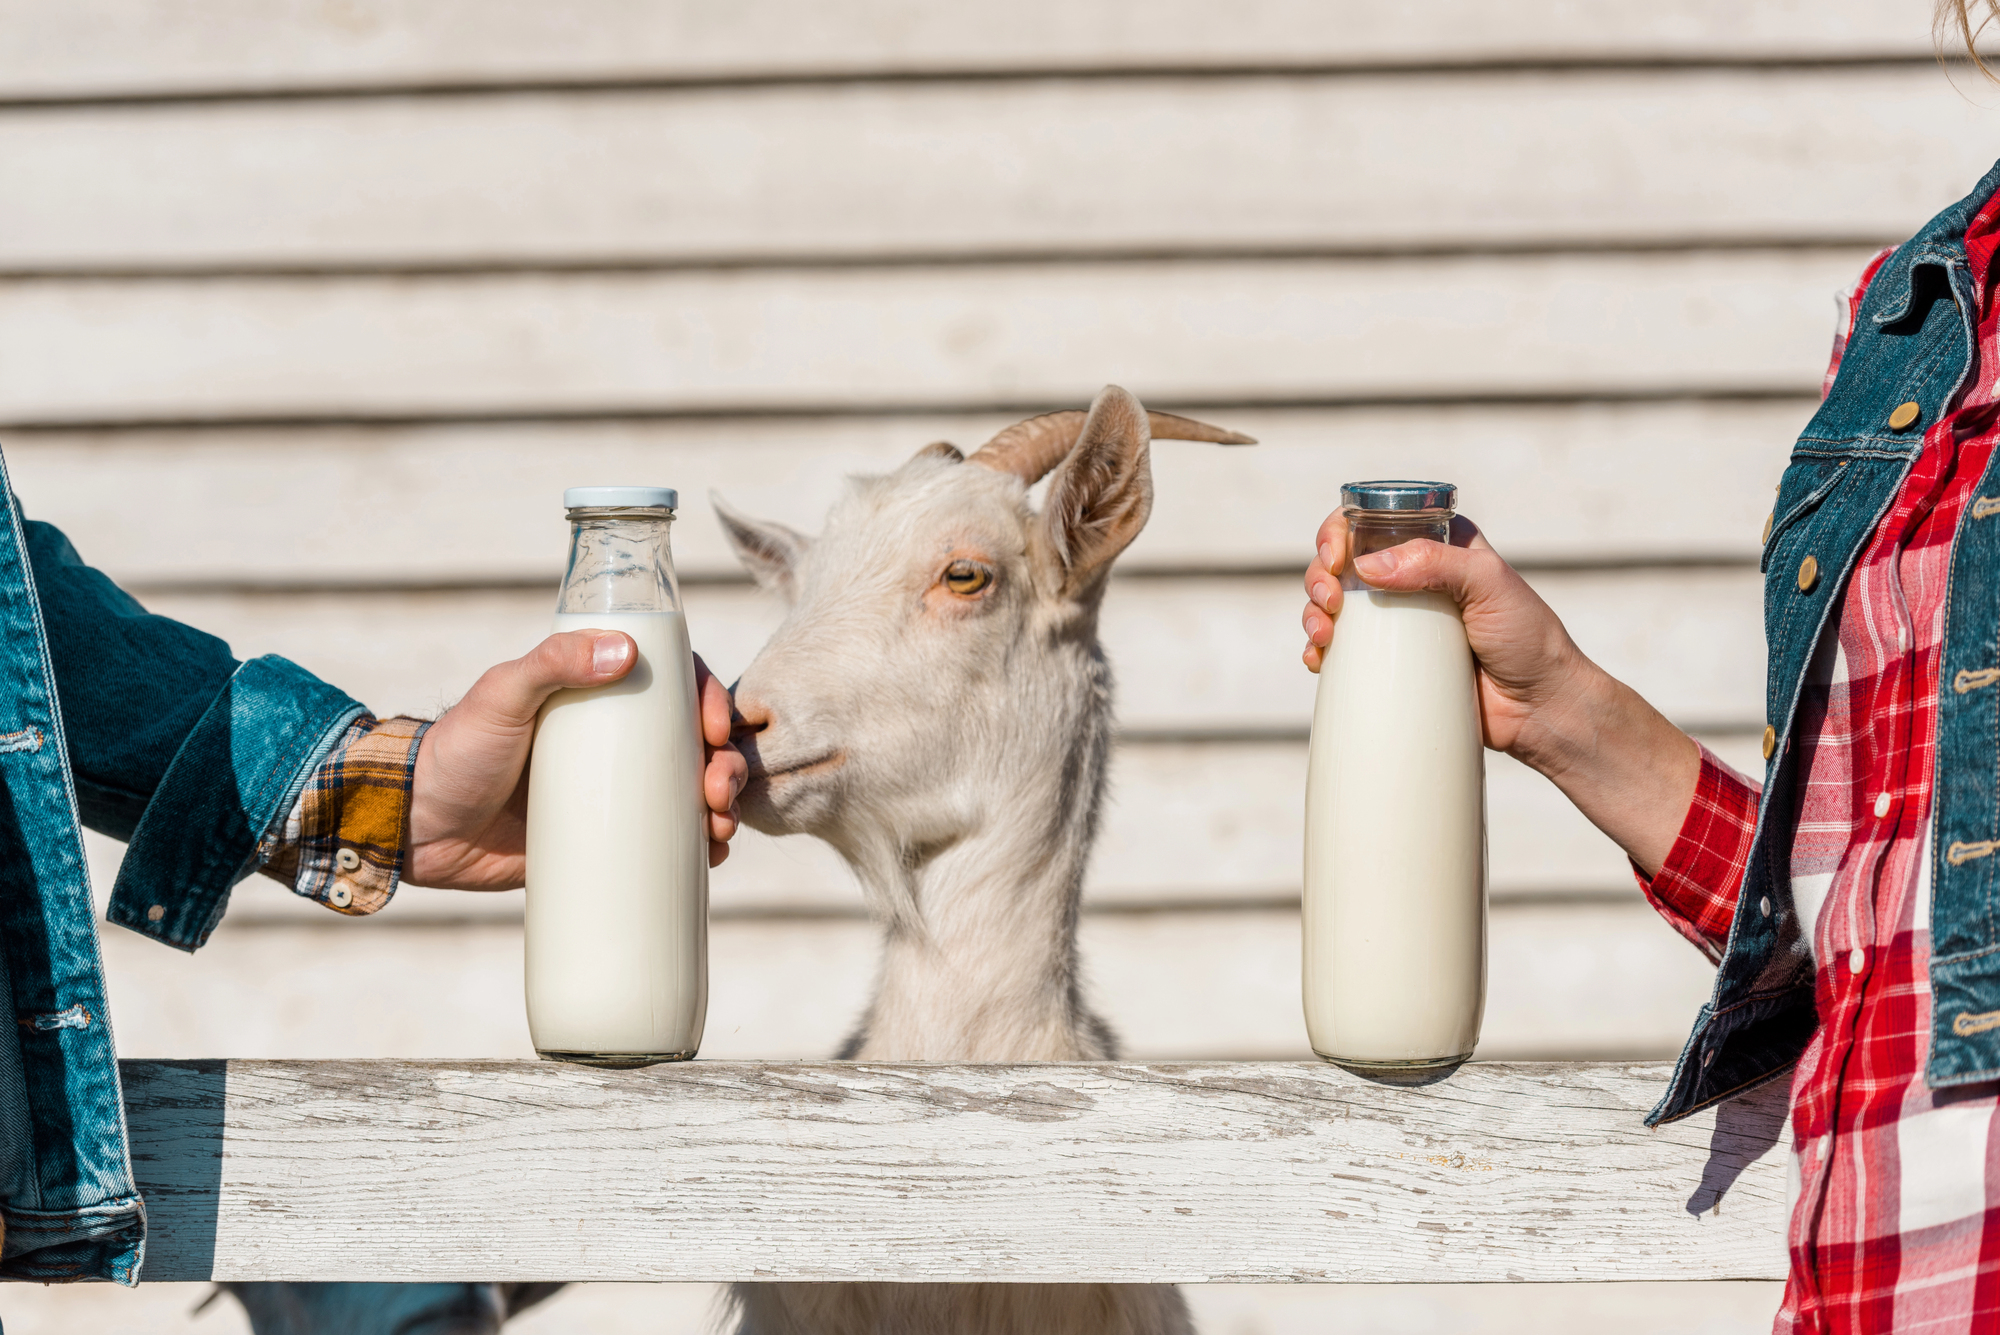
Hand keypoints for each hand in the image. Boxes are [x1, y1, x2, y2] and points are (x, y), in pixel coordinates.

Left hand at [406, 631, 748, 888]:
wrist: (418, 826)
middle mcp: (615, 740)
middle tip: (717, 791)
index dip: (709, 701)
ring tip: (721, 827)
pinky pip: (667, 840)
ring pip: (692, 791)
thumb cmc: (456, 750)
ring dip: (724, 805)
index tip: (712, 730)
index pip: (674, 685)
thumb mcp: (502, 695)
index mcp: (597, 694)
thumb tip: (626, 651)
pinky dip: (700, 846)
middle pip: (696, 743)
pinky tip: (713, 854)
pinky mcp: (606, 838)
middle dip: (724, 764)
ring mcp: (614, 791)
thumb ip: (553, 663)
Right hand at [1300, 509, 1699, 875]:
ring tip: (1323, 634)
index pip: (1374, 520)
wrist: (1539, 708)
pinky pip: (1342, 649)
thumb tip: (1366, 568)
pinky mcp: (1391, 659)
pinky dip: (1318, 650)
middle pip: (1343, 561)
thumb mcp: (1490, 585)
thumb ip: (1435, 563)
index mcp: (1437, 544)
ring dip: (1313, 612)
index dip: (1341, 530)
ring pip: (1333, 603)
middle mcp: (1411, 576)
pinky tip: (1319, 658)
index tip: (1335, 556)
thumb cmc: (1527, 639)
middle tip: (1330, 602)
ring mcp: (1398, 620)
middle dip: (1320, 574)